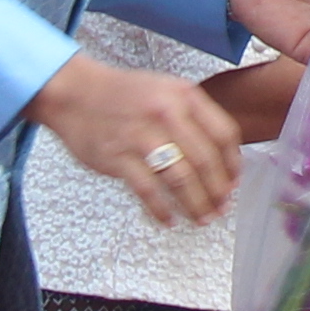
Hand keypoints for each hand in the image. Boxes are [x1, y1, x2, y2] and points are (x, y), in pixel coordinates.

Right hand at [30, 53, 242, 223]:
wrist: (75, 93)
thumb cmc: (123, 94)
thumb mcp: (166, 90)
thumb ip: (193, 115)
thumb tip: (219, 157)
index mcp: (184, 96)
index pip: (223, 134)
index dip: (232, 164)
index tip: (234, 183)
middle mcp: (167, 114)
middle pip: (205, 161)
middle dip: (217, 191)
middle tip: (221, 209)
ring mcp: (142, 136)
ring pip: (181, 179)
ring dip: (195, 204)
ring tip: (202, 219)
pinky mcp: (119, 157)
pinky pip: (149, 191)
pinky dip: (162, 210)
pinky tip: (169, 220)